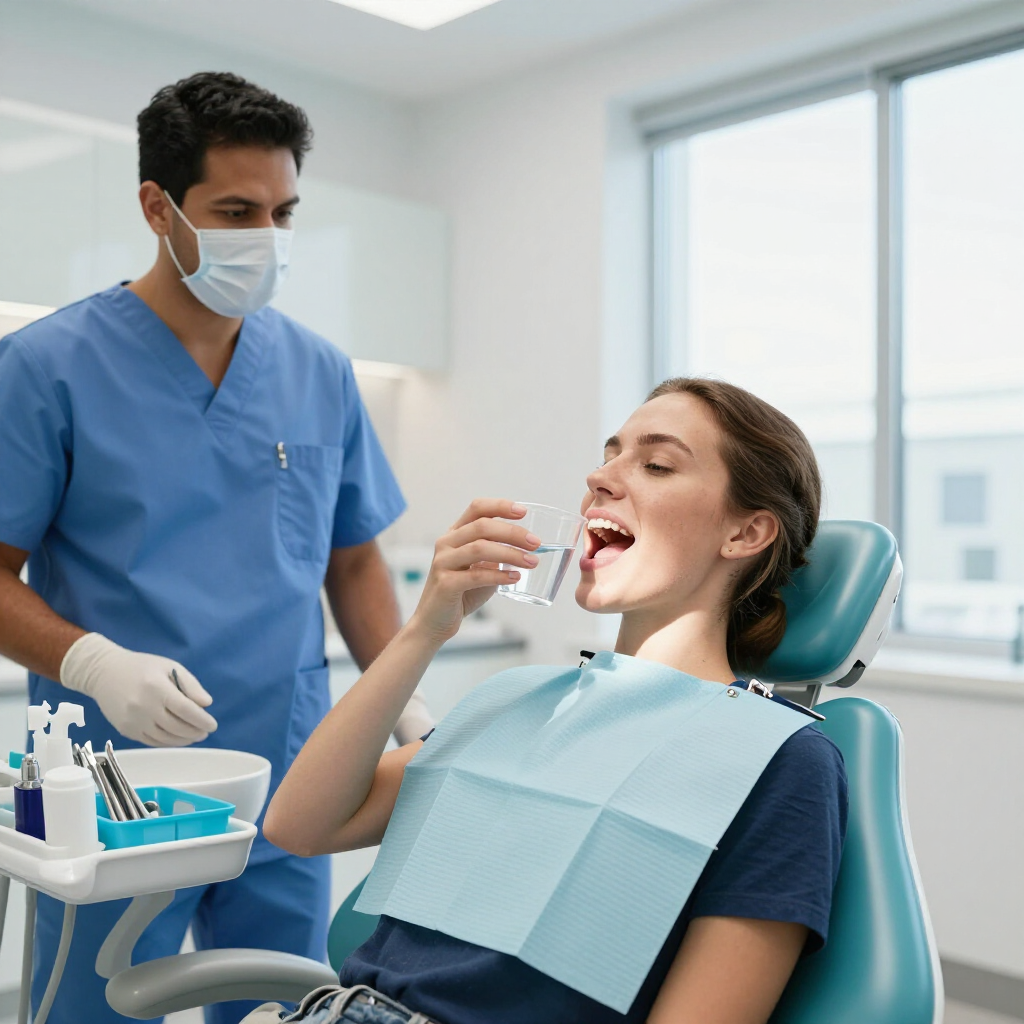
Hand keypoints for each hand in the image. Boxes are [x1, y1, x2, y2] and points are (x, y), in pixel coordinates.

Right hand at [60, 633, 217, 746]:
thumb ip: (190, 685)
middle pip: (176, 727)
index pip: (185, 710)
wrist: (104, 673)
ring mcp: (133, 721)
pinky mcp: (125, 730)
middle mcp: (143, 707)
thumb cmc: (142, 667)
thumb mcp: (169, 667)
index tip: (212, 725)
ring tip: (194, 736)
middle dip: (195, 732)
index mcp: (156, 688)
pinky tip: (176, 738)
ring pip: (164, 738)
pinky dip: (167, 742)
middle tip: (205, 732)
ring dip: (183, 740)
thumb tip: (206, 704)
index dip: (201, 720)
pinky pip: (151, 741)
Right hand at [408, 499, 539, 644]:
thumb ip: (497, 556)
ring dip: (511, 553)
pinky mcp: (445, 584)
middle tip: (536, 543)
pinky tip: (515, 578)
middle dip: (513, 532)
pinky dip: (499, 575)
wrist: (434, 622)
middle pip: (482, 526)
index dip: (500, 506)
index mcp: (455, 534)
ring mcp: (443, 562)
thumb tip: (529, 549)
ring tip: (532, 562)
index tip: (523, 511)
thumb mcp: (481, 568)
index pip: (477, 509)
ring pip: (480, 548)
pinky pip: (476, 575)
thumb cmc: (461, 593)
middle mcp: (446, 543)